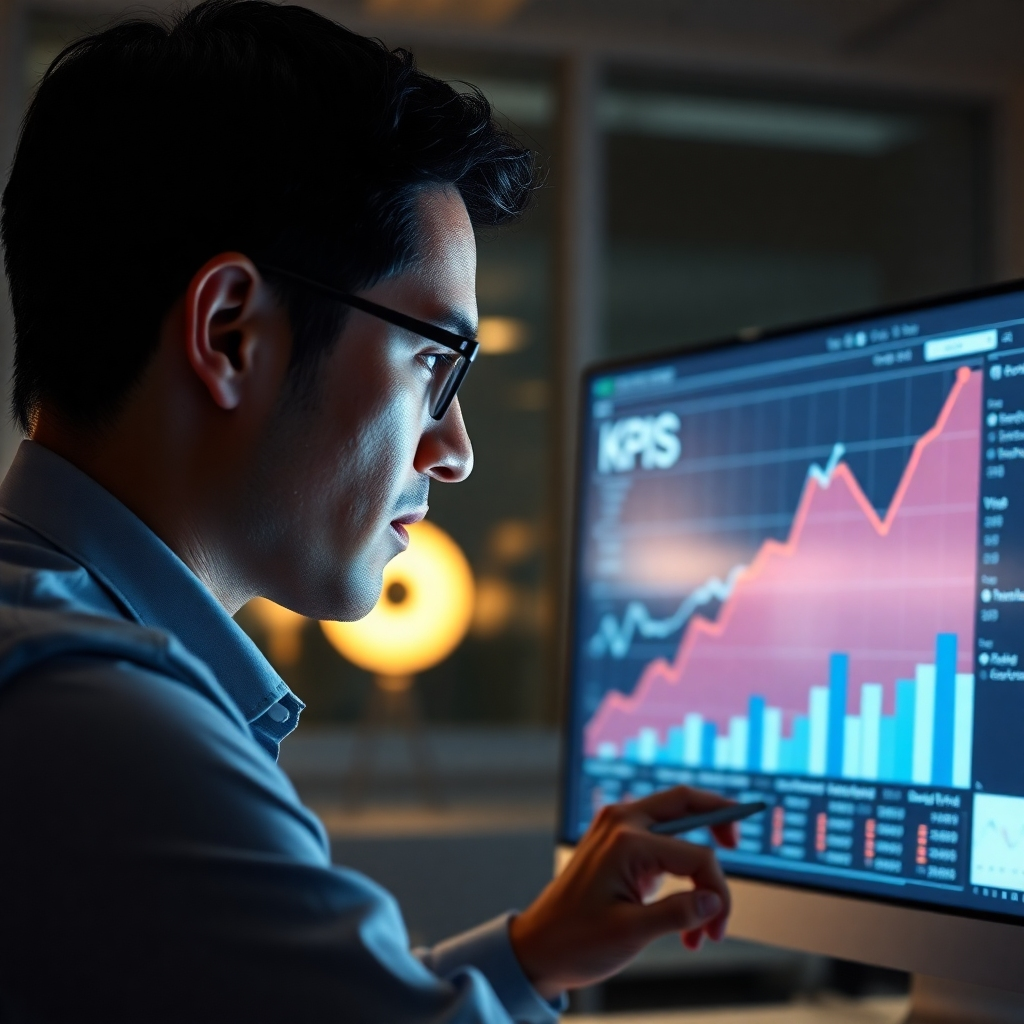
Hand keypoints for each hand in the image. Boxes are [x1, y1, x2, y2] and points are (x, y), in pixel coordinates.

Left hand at [509, 786, 737, 1000]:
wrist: (537, 947)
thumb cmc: (575, 940)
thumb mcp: (630, 933)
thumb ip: (677, 914)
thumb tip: (713, 902)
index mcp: (625, 840)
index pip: (696, 855)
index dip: (718, 892)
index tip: (718, 930)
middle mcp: (621, 822)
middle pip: (685, 802)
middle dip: (719, 817)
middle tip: (740, 839)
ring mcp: (617, 829)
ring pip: (676, 822)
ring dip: (699, 863)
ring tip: (707, 922)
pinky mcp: (618, 844)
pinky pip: (662, 843)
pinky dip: (681, 872)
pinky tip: (687, 915)